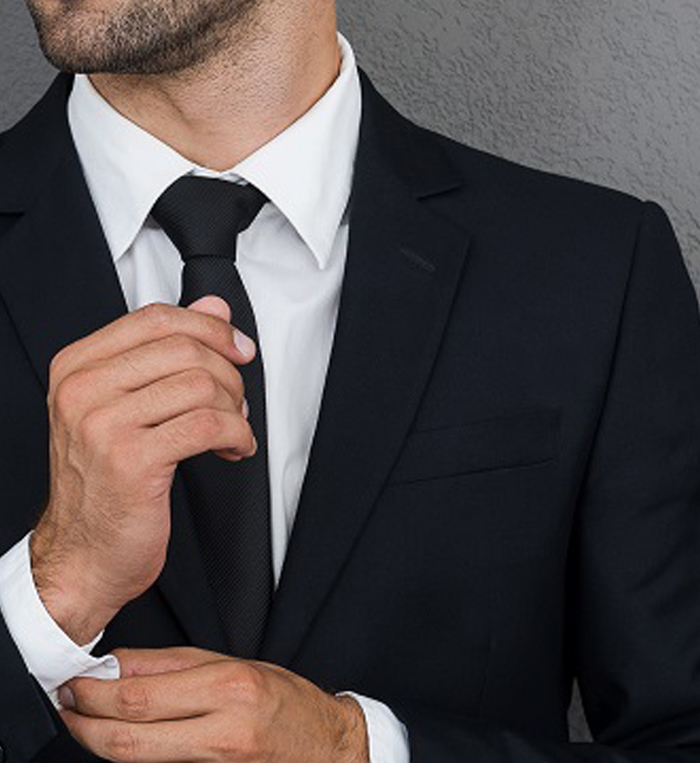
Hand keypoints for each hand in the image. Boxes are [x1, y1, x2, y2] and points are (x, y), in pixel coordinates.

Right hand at [31, 297, 256, 644]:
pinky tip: (235, 449)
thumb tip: (212, 307)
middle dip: (228, 373)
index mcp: (77, 366)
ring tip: (233, 430)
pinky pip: (208, 426)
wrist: (83, 552)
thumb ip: (166, 352)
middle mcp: (82, 389)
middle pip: (184, 349)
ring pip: (200, 385)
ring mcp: (102, 425)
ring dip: (235, 409)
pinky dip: (237, 435)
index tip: (238, 347)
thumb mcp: (128, 406)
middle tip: (237, 400)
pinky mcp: (131, 461)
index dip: (210, 328)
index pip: (156, 318)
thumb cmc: (104, 482)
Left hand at [59, 647, 369, 762]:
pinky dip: (132, 755)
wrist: (325, 747)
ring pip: (136, 760)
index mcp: (229, 688)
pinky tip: (123, 739)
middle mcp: (223, 731)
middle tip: (67, 705)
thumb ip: (172, 665)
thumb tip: (117, 665)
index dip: (94, 693)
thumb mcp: (234, 665)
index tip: (74, 683)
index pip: (140, 696)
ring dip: (100, 740)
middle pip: (128, 737)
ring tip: (87, 720)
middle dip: (84, 722)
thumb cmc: (285, 701)